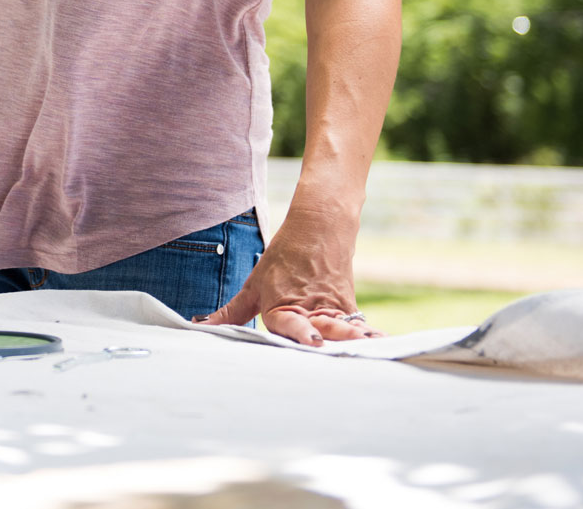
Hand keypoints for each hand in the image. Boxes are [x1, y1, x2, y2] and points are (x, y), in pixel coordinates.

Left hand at [199, 208, 382, 344]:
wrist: (319, 227)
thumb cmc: (283, 259)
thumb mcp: (254, 286)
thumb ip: (232, 313)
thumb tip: (199, 326)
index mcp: (282, 306)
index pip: (291, 324)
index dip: (302, 332)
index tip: (313, 340)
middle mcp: (308, 310)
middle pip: (319, 333)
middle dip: (329, 344)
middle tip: (337, 354)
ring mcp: (332, 308)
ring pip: (343, 329)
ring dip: (353, 341)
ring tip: (368, 352)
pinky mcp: (349, 307)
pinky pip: (358, 325)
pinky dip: (368, 335)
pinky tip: (382, 345)